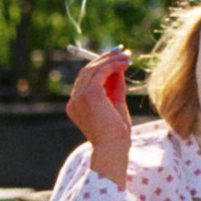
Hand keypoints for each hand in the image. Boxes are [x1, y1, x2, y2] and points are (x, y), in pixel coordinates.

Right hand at [65, 48, 132, 185]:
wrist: (113, 148)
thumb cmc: (116, 134)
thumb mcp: (115, 105)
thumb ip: (115, 87)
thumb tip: (119, 68)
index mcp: (76, 106)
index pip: (85, 79)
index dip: (99, 66)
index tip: (115, 58)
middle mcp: (74, 101)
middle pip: (87, 71)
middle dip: (104, 58)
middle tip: (121, 52)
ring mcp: (79, 97)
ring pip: (93, 69)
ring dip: (110, 60)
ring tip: (126, 56)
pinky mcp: (89, 94)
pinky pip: (101, 72)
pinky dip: (113, 65)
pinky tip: (125, 63)